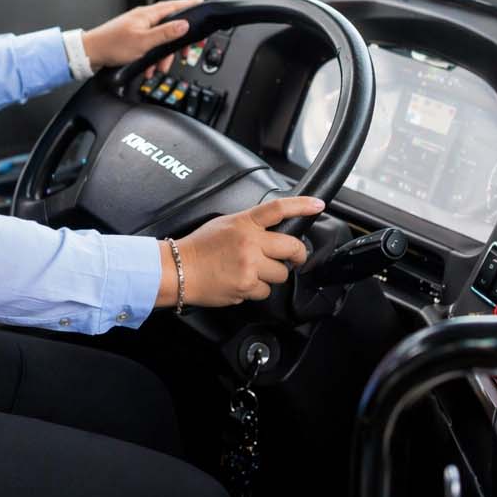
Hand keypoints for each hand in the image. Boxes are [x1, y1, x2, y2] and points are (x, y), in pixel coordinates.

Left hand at [81, 0, 203, 78]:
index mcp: (148, 15)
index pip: (174, 6)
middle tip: (185, 53)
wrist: (90, 53)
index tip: (201, 4)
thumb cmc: (112, 45)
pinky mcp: (133, 38)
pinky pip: (149, 47)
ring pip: (160, 40)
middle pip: (170, 26)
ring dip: (162, 56)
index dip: (189, 6)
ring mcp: (138, 28)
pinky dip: (151, 58)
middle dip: (177, 43)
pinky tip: (148, 68)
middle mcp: (144, 19)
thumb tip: (184, 25)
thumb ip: (166, 33)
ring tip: (159, 68)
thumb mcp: (144, 41)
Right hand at [157, 196, 323, 307]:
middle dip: (297, 255)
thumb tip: (271, 231)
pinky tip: (242, 283)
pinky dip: (257, 290)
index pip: (278, 209)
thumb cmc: (198, 248)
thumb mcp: (224, 224)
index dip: (302, 206)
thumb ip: (249, 225)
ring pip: (281, 274)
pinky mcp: (246, 286)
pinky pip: (266, 291)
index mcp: (244, 223)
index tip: (318, 205)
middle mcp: (250, 243)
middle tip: (295, 257)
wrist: (178, 270)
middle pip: (292, 247)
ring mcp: (249, 266)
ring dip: (272, 275)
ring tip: (252, 272)